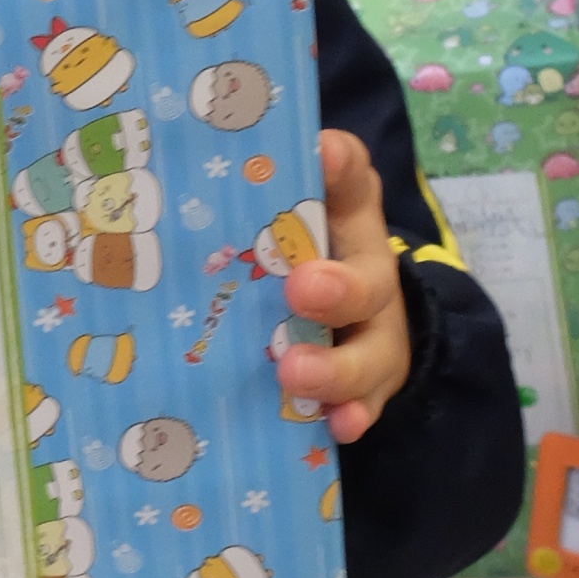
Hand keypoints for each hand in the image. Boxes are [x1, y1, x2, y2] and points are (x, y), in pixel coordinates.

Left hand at [273, 128, 412, 445]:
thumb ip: (250, 194)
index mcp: (345, 216)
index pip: (349, 178)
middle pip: (368, 279)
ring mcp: (376, 331)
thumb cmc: (287, 254)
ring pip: (369, 351)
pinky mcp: (371, 381)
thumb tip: (202, 157)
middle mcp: (368, 271)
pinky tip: (335, 424)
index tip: (324, 153)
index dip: (339, 164)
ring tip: (295, 373)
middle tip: (303, 290)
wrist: (343, 314)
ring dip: (335, 365)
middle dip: (338, 287)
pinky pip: (365, 402)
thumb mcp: (272, 218)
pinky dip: (350, 413)